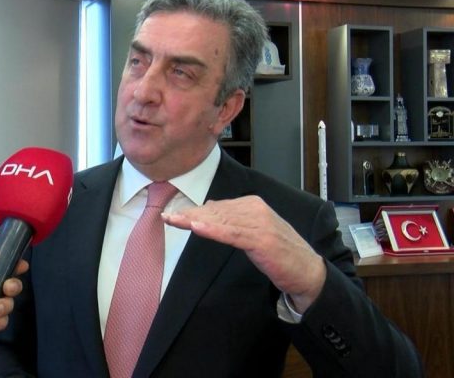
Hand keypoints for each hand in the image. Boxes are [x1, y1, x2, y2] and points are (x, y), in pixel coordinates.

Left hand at [162, 195, 325, 312]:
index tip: (173, 215)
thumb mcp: (253, 232)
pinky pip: (232, 234)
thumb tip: (208, 210)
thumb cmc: (279, 253)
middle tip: (167, 217)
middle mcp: (256, 209)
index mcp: (253, 205)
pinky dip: (214, 230)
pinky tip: (197, 228)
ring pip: (220, 221)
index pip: (217, 207)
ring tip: (175, 220)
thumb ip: (233, 220)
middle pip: (215, 212)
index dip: (194, 212)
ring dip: (195, 221)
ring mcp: (260, 223)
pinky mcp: (262, 239)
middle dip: (190, 215)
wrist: (307, 271)